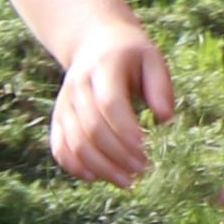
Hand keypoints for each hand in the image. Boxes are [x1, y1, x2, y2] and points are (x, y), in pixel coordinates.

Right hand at [49, 19, 173, 183]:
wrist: (95, 42)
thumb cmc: (131, 55)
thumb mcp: (152, 59)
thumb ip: (161, 86)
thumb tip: (164, 118)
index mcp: (104, 66)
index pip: (110, 104)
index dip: (126, 131)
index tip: (146, 149)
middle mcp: (79, 85)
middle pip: (92, 128)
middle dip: (118, 155)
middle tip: (143, 169)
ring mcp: (65, 103)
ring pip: (75, 143)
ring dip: (101, 168)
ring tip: (127, 181)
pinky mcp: (58, 118)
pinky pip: (59, 148)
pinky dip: (75, 167)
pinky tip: (98, 178)